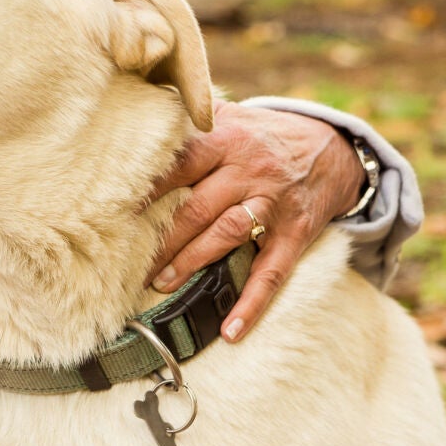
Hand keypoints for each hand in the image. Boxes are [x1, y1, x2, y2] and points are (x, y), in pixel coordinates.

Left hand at [142, 101, 364, 341]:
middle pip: (197, 207)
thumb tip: (139, 116)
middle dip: (161, 237)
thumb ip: (191, 121)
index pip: (179, 164)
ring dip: (192, 262)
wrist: (333, 148)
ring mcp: (273, 204)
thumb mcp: (232, 116)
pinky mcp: (295, 234)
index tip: (113, 209)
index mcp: (227, 140)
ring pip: (227, 235)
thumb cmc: (264, 136)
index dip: (147, 188)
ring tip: (160, 284)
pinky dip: (252, 303)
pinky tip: (232, 330)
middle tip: (127, 261)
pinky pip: (272, 272)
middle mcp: (249, 171)